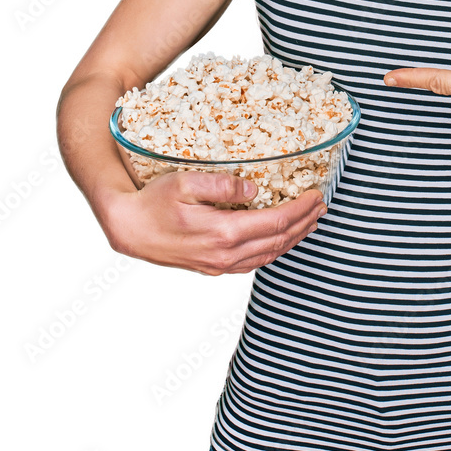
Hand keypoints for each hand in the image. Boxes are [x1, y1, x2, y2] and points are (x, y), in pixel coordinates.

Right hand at [101, 171, 326, 274]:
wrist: (129, 229)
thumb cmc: (154, 202)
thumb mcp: (186, 182)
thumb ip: (223, 184)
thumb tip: (254, 189)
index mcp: (223, 232)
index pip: (275, 223)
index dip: (300, 210)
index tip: (316, 196)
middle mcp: (225, 255)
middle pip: (278, 241)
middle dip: (304, 223)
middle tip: (321, 206)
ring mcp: (220, 265)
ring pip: (269, 255)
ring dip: (293, 238)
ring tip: (310, 222)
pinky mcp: (214, 268)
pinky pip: (254, 262)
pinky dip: (274, 250)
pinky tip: (280, 239)